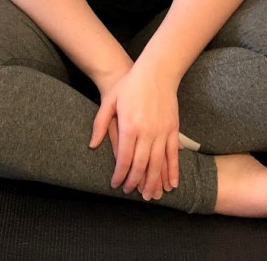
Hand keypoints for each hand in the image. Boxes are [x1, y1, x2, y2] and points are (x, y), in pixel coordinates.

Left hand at [88, 64, 180, 200]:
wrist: (157, 71)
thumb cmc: (130, 85)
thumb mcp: (110, 101)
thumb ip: (100, 124)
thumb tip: (92, 145)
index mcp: (129, 126)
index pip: (124, 159)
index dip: (120, 175)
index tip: (115, 184)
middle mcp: (147, 132)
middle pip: (141, 165)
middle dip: (135, 182)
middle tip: (130, 192)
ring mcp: (162, 131)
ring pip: (158, 164)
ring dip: (154, 182)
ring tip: (150, 196)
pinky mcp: (174, 129)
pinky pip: (174, 155)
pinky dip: (173, 171)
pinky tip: (171, 184)